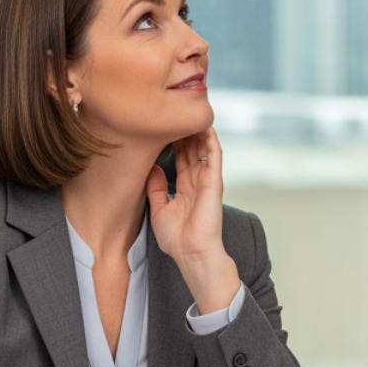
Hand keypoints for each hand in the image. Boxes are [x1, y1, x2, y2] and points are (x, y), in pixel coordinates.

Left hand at [146, 128, 238, 312]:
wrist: (192, 254)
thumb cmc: (178, 240)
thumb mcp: (159, 210)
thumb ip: (156, 189)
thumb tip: (153, 169)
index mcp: (186, 188)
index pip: (182, 159)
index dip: (175, 142)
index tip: (165, 127)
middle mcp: (198, 182)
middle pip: (192, 150)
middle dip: (185, 132)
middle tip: (175, 112)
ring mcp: (207, 181)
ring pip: (204, 148)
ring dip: (197, 131)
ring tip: (189, 113)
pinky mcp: (214, 182)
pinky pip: (214, 156)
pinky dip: (211, 140)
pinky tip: (205, 126)